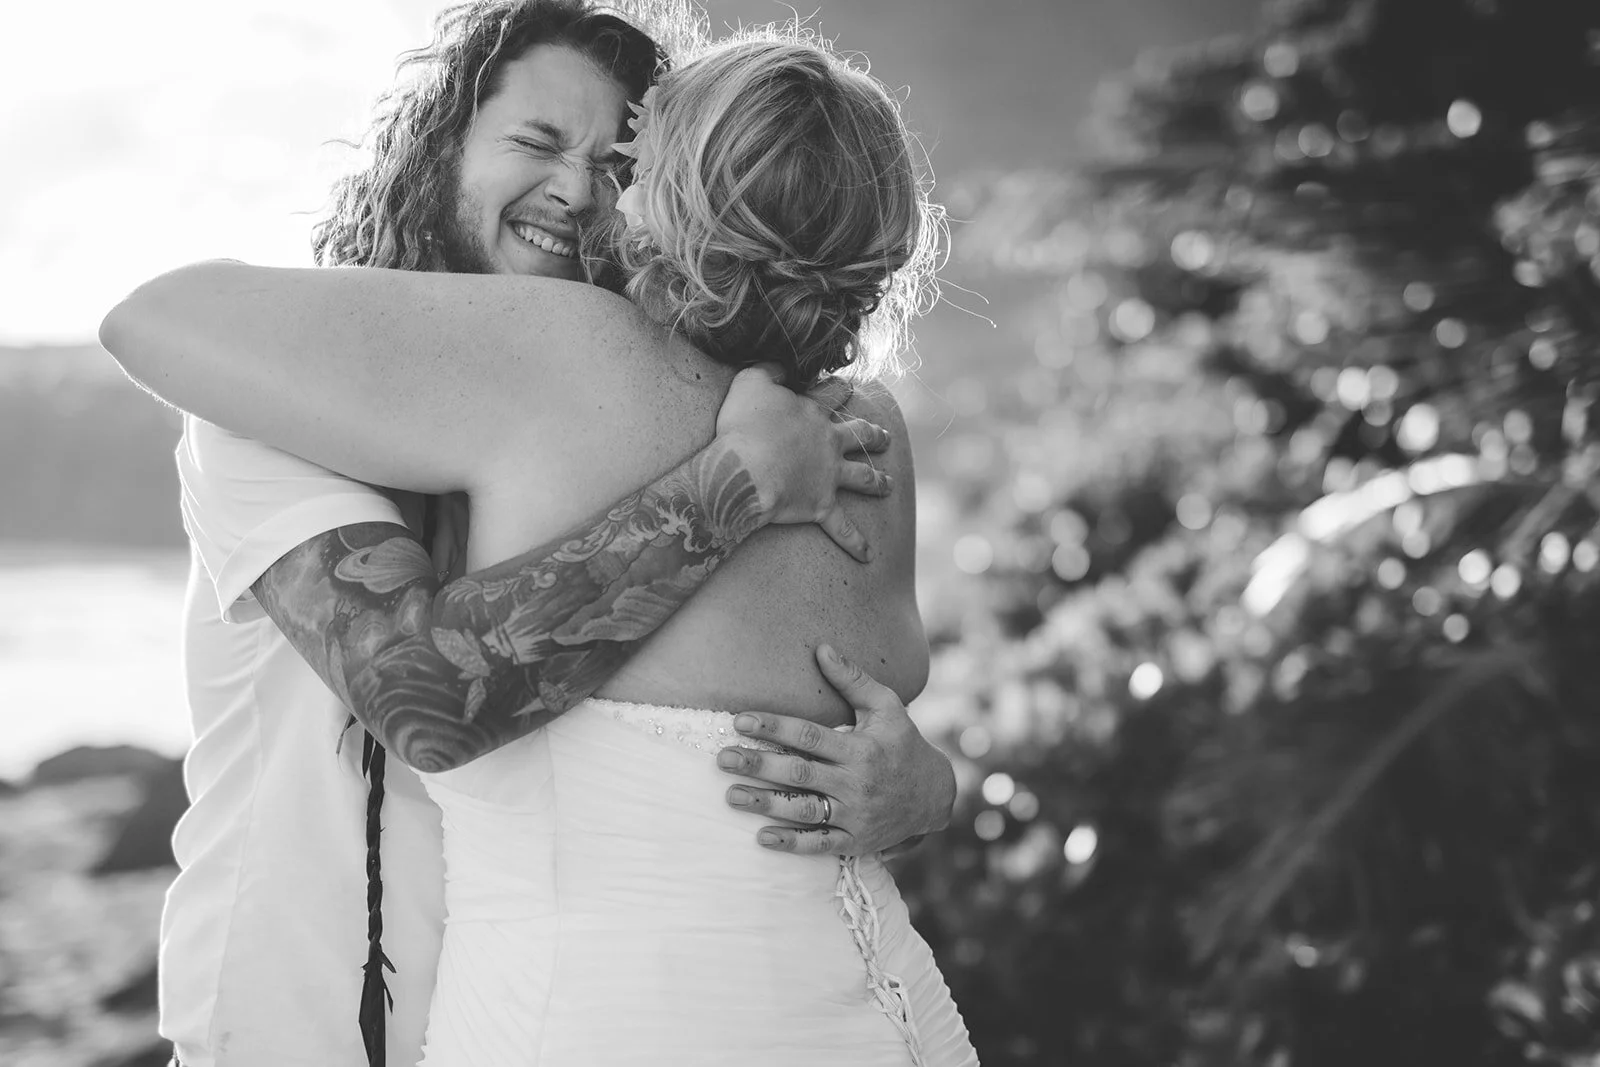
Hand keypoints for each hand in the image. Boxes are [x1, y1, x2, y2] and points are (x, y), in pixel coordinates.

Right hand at [715, 365, 891, 561]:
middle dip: (873, 436)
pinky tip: (868, 555)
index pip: (832, 396)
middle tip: (884, 437)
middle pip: (859, 436)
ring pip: (862, 477)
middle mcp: (828, 444)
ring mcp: (828, 477)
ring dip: (878, 482)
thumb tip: (781, 365)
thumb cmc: (743, 426)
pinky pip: (843, 529)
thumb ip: (768, 370)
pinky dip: (856, 543)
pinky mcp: (821, 507)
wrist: (745, 468)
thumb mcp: (750, 383)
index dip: (838, 389)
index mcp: (813, 414)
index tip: (846, 386)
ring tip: (889, 485)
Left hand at [717, 644, 955, 855]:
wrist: (935, 795)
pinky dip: (791, 843)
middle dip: (759, 764)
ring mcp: (856, 815)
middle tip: (723, 758)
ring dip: (766, 803)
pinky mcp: (856, 841)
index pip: (809, 735)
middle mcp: (856, 782)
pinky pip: (820, 844)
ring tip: (731, 795)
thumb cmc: (904, 743)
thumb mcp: (886, 706)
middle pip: (799, 773)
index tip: (741, 721)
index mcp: (861, 748)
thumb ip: (852, 680)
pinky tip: (762, 837)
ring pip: (804, 810)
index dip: (774, 727)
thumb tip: (821, 649)